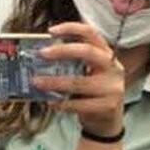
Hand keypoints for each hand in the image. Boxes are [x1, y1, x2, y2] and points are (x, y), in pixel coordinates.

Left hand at [32, 20, 125, 139]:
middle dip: (62, 51)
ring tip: (36, 82)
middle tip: (41, 54)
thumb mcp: (87, 73)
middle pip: (88, 52)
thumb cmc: (92, 93)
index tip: (51, 31)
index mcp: (106, 54)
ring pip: (79, 82)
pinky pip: (80, 104)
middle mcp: (113, 67)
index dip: (72, 28)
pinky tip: (50, 102)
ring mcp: (112, 87)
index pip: (91, 34)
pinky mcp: (108, 106)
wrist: (107, 122)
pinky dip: (62, 103)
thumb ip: (72, 64)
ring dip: (54, 82)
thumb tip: (41, 56)